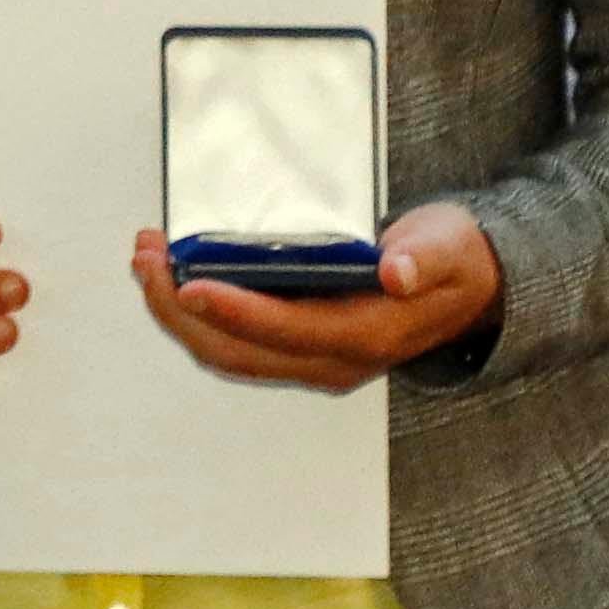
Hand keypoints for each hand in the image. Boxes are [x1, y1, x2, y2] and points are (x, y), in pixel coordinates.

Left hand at [130, 203, 501, 392]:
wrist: (462, 286)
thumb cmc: (449, 260)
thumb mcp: (446, 248)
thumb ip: (423, 260)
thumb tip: (396, 272)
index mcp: (366, 337)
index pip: (286, 331)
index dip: (234, 312)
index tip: (189, 284)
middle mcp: (330, 360)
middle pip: (237, 352)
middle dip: (180, 311)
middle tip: (146, 258)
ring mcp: (309, 359)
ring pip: (224, 352)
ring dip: (176, 312)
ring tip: (146, 259)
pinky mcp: (294, 346)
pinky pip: (232, 341)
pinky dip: (193, 312)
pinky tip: (172, 272)